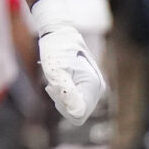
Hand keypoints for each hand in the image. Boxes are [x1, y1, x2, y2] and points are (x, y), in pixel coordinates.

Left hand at [25, 0, 106, 123]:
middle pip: (77, 112)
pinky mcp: (89, 87)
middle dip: (61, 103)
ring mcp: (95, 88)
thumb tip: (77, 113)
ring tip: (53, 82)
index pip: (78, 114)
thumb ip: (66, 93)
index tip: (53, 89)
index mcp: (93, 85)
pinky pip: (75, 101)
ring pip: (76, 108)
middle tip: (50, 86)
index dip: (63, 106)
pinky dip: (63, 96)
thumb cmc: (56, 50)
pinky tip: (56, 83)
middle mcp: (98, 88)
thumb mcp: (56, 71)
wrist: (59, 34)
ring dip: (61, 99)